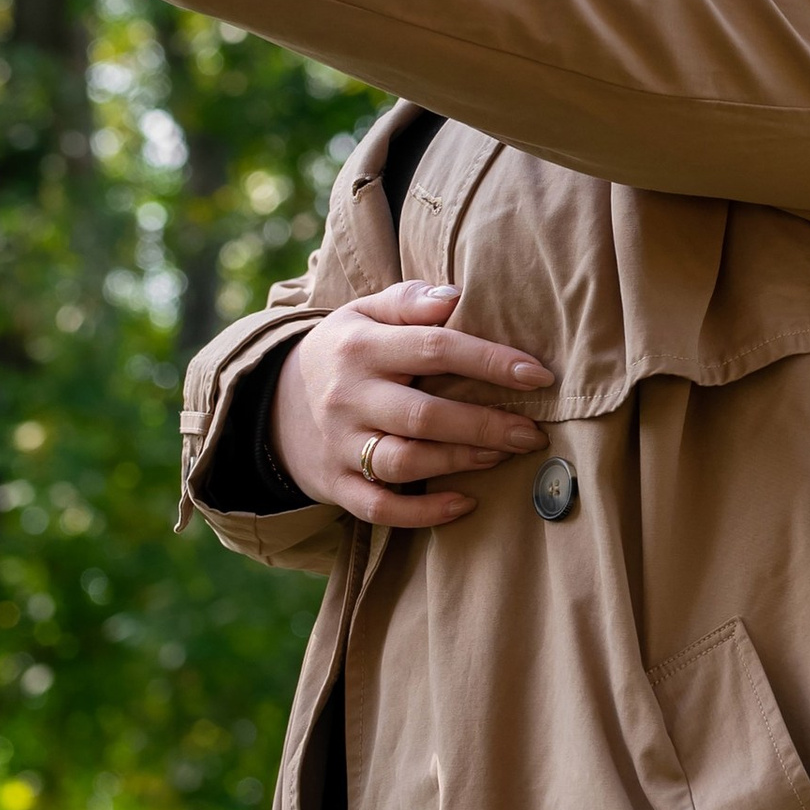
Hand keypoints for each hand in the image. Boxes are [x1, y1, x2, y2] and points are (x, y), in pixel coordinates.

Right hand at [273, 281, 556, 528]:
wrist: (272, 403)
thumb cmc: (343, 353)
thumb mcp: (362, 313)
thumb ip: (408, 302)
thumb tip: (456, 296)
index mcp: (360, 346)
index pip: (434, 348)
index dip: (489, 361)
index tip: (537, 375)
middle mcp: (348, 396)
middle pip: (424, 414)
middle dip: (485, 424)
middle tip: (532, 432)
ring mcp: (339, 444)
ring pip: (404, 461)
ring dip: (460, 462)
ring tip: (503, 454)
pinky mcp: (335, 485)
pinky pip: (379, 507)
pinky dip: (423, 512)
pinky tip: (464, 504)